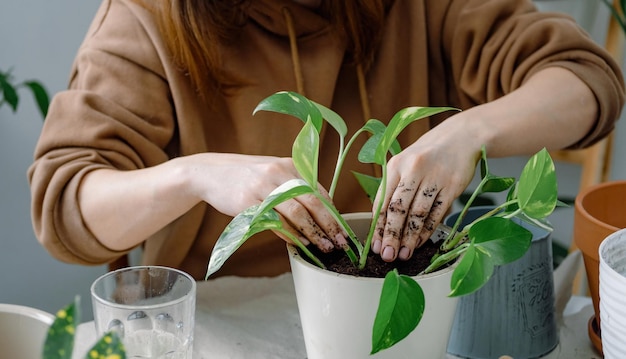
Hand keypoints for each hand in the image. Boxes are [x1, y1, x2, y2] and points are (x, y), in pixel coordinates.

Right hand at [184, 153, 346, 251]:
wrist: (211, 173)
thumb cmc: (247, 176)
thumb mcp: (274, 173)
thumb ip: (296, 187)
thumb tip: (323, 212)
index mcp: (290, 165)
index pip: (319, 190)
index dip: (333, 212)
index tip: (343, 229)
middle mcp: (279, 172)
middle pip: (312, 202)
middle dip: (329, 225)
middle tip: (340, 242)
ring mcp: (262, 187)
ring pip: (295, 213)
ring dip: (312, 233)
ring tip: (323, 247)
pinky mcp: (247, 202)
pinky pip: (274, 222)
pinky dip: (289, 234)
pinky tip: (298, 243)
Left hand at [370, 119, 480, 261]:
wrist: (461, 137)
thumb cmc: (427, 154)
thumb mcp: (405, 164)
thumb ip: (393, 189)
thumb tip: (381, 223)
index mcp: (395, 165)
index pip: (383, 201)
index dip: (378, 226)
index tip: (375, 246)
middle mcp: (413, 170)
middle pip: (398, 209)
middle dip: (391, 236)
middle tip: (387, 256)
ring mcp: (434, 178)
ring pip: (418, 214)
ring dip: (410, 238)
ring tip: (403, 254)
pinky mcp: (452, 186)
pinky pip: (437, 213)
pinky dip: (427, 230)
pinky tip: (420, 242)